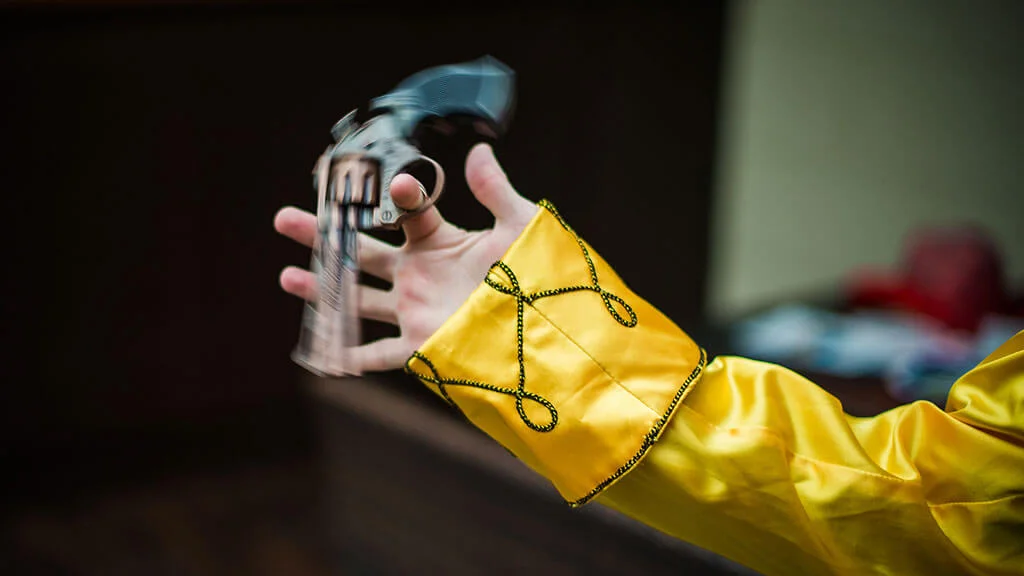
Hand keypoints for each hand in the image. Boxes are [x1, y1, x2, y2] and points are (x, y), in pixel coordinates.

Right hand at [274, 143, 537, 372]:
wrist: (542, 332)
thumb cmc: (534, 278)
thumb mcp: (518, 229)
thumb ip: (496, 191)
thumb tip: (479, 150)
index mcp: (439, 243)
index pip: (406, 214)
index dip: (399, 198)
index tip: (399, 185)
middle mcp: (418, 274)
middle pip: (362, 252)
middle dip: (323, 236)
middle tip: (285, 218)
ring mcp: (413, 310)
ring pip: (357, 299)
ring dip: (322, 290)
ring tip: (287, 277)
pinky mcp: (418, 345)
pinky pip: (378, 354)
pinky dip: (350, 356)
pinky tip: (322, 356)